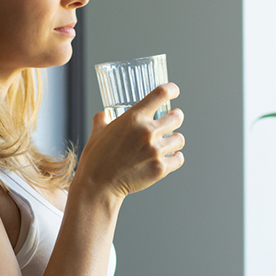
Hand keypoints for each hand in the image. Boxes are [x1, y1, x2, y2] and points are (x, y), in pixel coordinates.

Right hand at [76, 83, 185, 200]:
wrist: (98, 185)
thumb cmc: (96, 159)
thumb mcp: (97, 133)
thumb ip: (102, 120)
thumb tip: (103, 115)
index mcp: (133, 117)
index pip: (161, 93)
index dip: (171, 90)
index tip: (174, 91)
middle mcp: (147, 131)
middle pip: (177, 117)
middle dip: (176, 118)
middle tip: (174, 120)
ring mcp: (155, 150)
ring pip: (179, 139)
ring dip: (175, 140)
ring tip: (171, 142)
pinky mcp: (160, 168)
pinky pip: (179, 159)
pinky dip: (176, 158)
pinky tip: (172, 157)